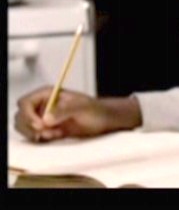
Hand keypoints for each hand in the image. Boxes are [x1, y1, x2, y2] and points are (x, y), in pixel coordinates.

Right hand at [14, 86, 141, 141]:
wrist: (104, 120)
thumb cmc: (95, 109)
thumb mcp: (81, 107)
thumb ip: (63, 111)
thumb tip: (46, 119)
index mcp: (47, 94)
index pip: (25, 103)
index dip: (28, 115)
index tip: (40, 124)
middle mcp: (42, 105)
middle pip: (21, 117)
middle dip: (30, 127)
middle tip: (46, 132)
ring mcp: (43, 118)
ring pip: (24, 127)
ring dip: (35, 134)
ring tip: (54, 133)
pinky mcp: (47, 130)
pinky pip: (34, 136)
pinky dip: (41, 139)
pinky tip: (56, 136)